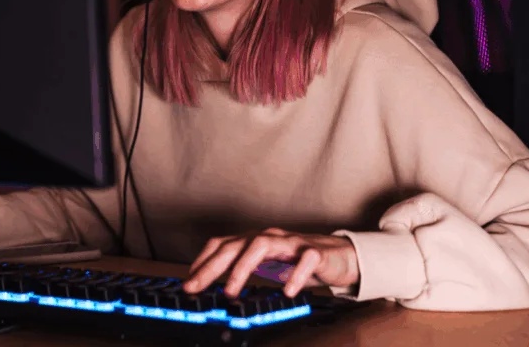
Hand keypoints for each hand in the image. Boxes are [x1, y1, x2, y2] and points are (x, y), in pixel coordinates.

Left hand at [184, 228, 358, 298]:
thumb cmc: (299, 261)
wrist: (341, 257)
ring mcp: (292, 242)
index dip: (202, 261)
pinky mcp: (316, 252)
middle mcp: (270, 237)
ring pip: (262, 245)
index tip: (188, 281)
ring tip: (231, 290)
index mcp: (255, 241)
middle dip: (213, 266)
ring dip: (243, 267)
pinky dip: (294, 275)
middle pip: (236, 244)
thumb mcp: (266, 266)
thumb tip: (214, 287)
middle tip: (197, 287)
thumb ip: (244, 271)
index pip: (222, 244)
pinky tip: (287, 291)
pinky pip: (305, 260)